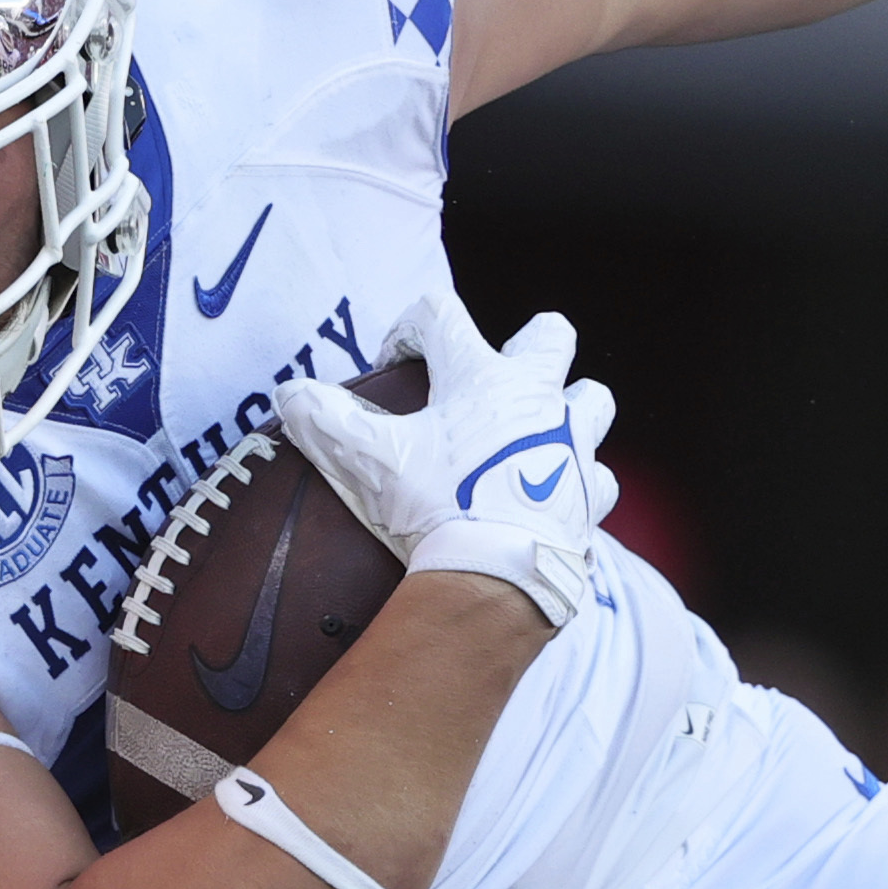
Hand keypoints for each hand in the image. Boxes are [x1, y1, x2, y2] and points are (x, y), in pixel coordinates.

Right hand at [274, 290, 621, 628]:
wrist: (498, 575)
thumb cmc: (434, 507)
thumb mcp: (365, 460)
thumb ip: (324, 420)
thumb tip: (290, 395)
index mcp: (480, 376)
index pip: (441, 313)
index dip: (409, 327)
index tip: (393, 363)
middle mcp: (536, 399)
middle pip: (550, 336)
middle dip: (525, 346)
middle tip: (489, 382)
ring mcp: (572, 444)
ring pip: (593, 401)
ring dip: (569, 410)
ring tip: (533, 435)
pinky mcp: (589, 495)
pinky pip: (597, 477)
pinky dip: (576, 484)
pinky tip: (548, 499)